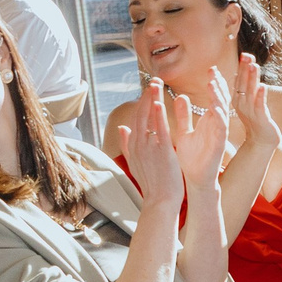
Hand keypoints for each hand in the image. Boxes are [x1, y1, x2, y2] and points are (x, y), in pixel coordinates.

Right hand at [120, 80, 184, 206]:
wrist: (160, 202)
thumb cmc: (153, 184)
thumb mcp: (136, 162)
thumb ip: (128, 144)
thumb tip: (121, 127)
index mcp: (133, 146)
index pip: (136, 119)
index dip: (142, 103)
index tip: (148, 90)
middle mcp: (138, 144)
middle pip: (140, 114)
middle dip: (146, 96)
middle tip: (154, 79)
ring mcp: (148, 147)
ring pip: (148, 118)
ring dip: (152, 98)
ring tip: (157, 83)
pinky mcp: (160, 151)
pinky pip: (158, 129)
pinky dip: (157, 115)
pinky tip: (158, 101)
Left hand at [169, 75, 229, 198]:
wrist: (195, 179)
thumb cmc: (191, 157)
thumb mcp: (185, 131)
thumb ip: (184, 115)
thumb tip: (181, 97)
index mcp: (209, 120)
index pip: (214, 97)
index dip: (214, 83)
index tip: (211, 69)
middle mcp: (216, 125)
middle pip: (221, 100)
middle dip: (219, 85)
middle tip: (215, 70)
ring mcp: (219, 134)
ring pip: (222, 111)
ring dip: (218, 98)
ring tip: (213, 84)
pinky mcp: (219, 144)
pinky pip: (221, 129)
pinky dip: (219, 118)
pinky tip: (215, 108)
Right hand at [231, 53, 280, 146]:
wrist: (262, 142)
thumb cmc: (257, 121)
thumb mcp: (251, 102)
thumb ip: (249, 87)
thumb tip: (248, 71)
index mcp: (239, 100)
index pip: (239, 81)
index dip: (242, 68)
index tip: (245, 54)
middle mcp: (242, 104)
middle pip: (243, 84)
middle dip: (244, 69)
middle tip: (246, 55)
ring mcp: (250, 111)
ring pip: (250, 92)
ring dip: (252, 78)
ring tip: (254, 65)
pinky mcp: (260, 118)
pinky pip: (260, 105)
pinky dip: (261, 95)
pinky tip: (263, 86)